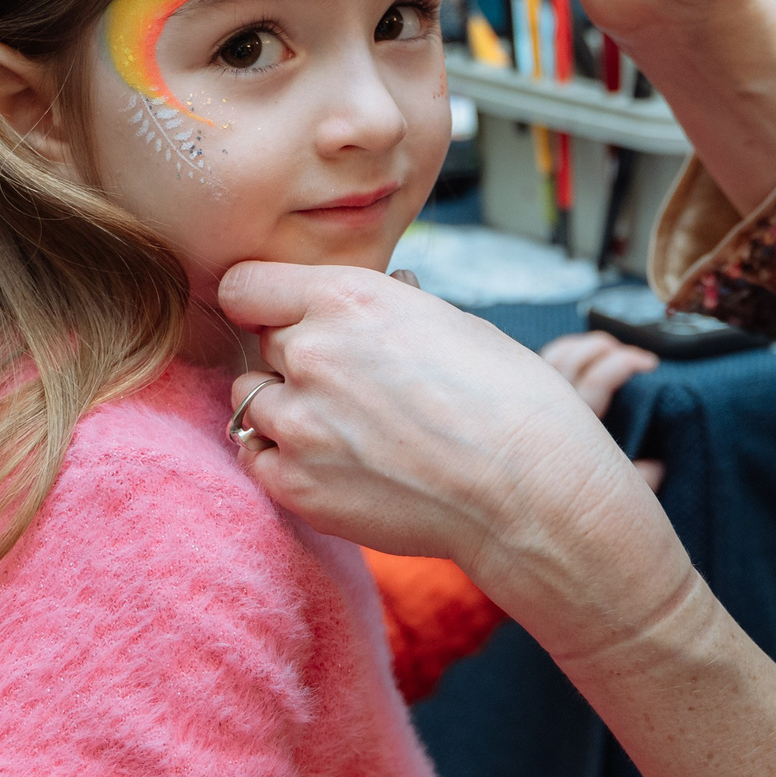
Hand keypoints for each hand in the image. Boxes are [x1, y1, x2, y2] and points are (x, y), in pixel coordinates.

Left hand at [224, 262, 775, 776]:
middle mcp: (311, 352)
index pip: (245, 285)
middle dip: (292, 360)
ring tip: (344, 429)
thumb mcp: (446, 322)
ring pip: (252, 403)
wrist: (530, 491)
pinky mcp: (296, 484)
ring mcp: (298, 422)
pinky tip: (336, 464)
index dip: (263, 304)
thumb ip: (380, 312)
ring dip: (285, 410)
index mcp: (348, 297)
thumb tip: (359, 305)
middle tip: (347, 388)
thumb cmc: (508, 401)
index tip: (280, 320)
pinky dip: (284, 459)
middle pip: (260, 346)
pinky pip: (257, 459)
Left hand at [538, 331, 663, 490]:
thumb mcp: (613, 495)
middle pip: (571, 362)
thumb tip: (658, 467)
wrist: (534, 512)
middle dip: (602, 348)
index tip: (649, 363)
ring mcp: (536, 405)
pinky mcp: (529, 404)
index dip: (623, 363)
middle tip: (630, 354)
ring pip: (554, 359)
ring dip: (583, 347)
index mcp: (574, 431)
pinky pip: (542, 367)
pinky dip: (563, 353)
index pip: (597, 382)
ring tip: (608, 347)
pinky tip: (580, 354)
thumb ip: (637, 482)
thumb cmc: (580, 500)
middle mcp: (549, 413)